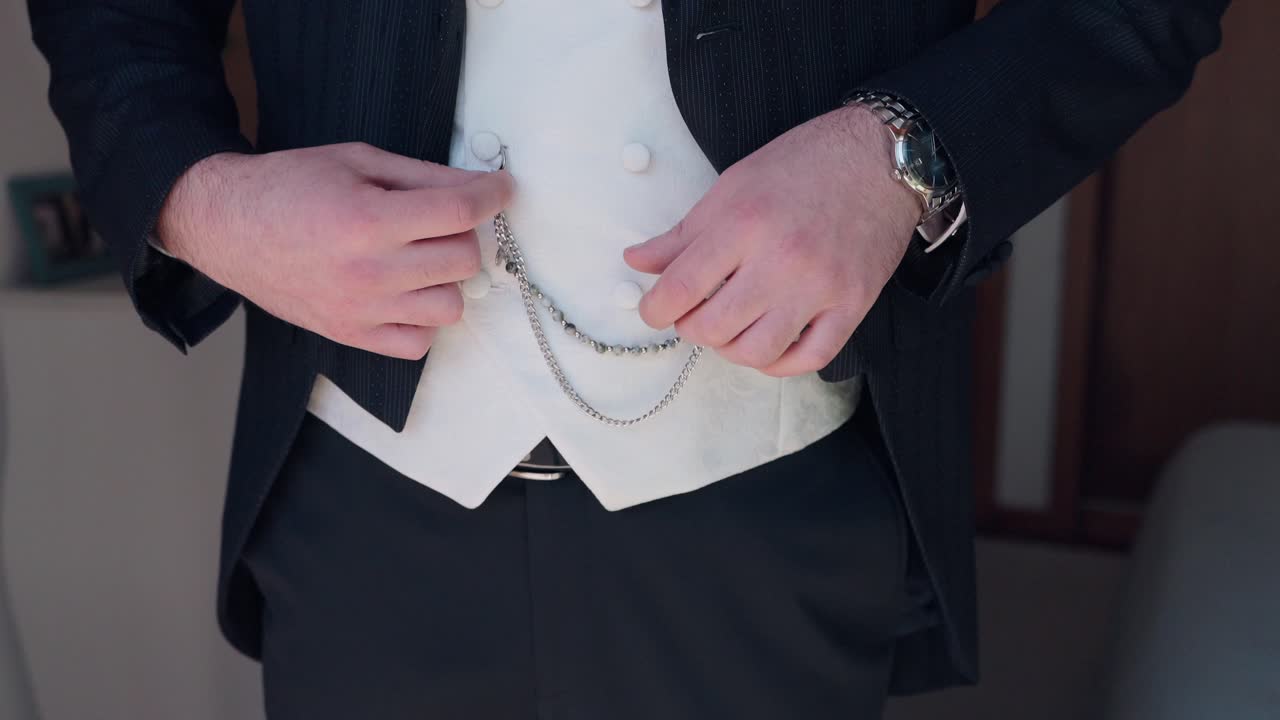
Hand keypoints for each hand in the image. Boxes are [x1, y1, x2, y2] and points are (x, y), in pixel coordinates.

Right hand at [156, 142, 512, 358]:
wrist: (227, 226)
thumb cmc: (289, 187)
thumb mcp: (357, 160)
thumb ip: (422, 175)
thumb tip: (478, 184)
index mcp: (369, 219)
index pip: (458, 212)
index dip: (491, 194)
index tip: (501, 188)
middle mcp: (369, 271)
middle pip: (462, 260)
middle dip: (463, 233)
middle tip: (442, 219)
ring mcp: (361, 310)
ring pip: (451, 306)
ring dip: (446, 278)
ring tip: (421, 257)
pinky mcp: (351, 335)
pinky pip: (419, 343)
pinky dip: (424, 319)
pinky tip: (408, 292)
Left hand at [624, 105, 919, 376]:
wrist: (879, 158)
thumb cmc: (803, 166)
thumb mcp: (732, 187)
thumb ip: (682, 234)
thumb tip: (636, 262)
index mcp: (743, 223)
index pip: (679, 289)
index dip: (654, 310)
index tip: (655, 310)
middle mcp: (781, 259)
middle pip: (713, 327)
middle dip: (691, 328)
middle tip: (694, 313)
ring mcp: (820, 286)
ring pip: (757, 351)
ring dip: (731, 349)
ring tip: (729, 328)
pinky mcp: (852, 303)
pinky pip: (810, 358)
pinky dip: (780, 363)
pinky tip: (767, 346)